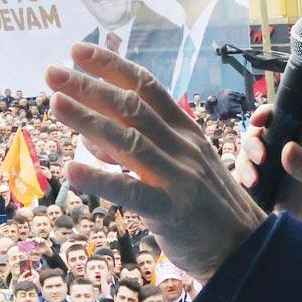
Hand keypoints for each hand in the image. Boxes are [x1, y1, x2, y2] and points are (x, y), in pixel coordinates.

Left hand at [45, 45, 265, 281]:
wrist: (249, 250)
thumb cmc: (206, 209)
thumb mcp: (180, 166)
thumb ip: (139, 147)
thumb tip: (90, 133)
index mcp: (186, 131)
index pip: (146, 87)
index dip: (111, 67)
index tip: (77, 51)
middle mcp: (182, 147)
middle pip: (131, 107)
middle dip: (89, 86)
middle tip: (52, 72)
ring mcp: (178, 176)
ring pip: (127, 141)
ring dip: (88, 120)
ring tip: (55, 103)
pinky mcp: (171, 210)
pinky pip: (131, 192)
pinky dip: (100, 180)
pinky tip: (70, 171)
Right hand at [237, 105, 301, 248]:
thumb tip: (285, 148)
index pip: (283, 121)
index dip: (266, 116)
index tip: (257, 123)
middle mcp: (292, 156)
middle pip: (259, 140)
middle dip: (251, 146)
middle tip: (259, 161)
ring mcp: (281, 175)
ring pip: (250, 162)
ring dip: (244, 167)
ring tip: (252, 183)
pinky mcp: (274, 195)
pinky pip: (251, 185)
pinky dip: (243, 187)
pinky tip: (247, 194)